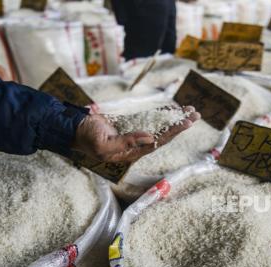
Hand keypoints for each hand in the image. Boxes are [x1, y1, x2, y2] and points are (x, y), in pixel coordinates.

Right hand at [72, 106, 200, 162]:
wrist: (74, 129)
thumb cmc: (87, 139)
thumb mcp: (104, 144)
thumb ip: (126, 143)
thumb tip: (150, 137)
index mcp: (133, 151)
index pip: (159, 141)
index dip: (174, 132)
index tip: (187, 122)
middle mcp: (138, 144)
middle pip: (164, 134)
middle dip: (180, 125)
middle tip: (196, 114)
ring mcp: (135, 134)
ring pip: (159, 126)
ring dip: (175, 119)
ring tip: (190, 111)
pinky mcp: (131, 125)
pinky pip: (150, 119)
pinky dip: (162, 114)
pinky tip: (173, 109)